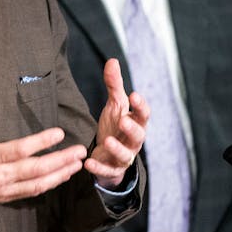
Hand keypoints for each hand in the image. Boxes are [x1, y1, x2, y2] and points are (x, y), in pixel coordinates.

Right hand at [0, 92, 85, 214]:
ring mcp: (3, 189)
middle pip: (36, 169)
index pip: (21, 149)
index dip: (42, 142)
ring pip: (38, 184)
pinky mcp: (3, 196)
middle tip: (79, 151)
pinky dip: (47, 185)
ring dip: (59, 174)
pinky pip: (30, 192)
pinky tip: (58, 178)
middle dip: (61, 160)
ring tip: (76, 165)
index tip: (59, 133)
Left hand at [87, 58, 147, 188]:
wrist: (109, 153)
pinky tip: (87, 163)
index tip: (134, 95)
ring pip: (125, 155)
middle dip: (132, 129)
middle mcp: (133, 141)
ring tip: (107, 140)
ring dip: (117, 149)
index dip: (141, 106)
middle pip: (139, 136)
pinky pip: (107, 170)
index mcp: (136, 123)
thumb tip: (112, 60)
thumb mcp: (115, 105)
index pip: (143, 115)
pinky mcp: (111, 169)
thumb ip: (114, 85)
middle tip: (124, 120)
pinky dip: (98, 168)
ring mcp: (123, 156)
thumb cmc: (116, 126)